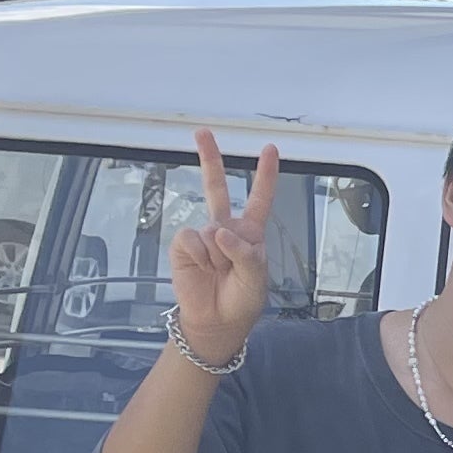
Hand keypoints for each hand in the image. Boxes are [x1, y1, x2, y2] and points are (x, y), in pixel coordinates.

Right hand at [171, 128, 275, 365]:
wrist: (215, 321)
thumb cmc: (241, 299)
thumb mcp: (256, 278)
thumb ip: (244, 252)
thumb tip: (220, 231)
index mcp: (250, 232)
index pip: (259, 198)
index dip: (265, 174)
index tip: (269, 149)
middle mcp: (225, 227)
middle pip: (217, 187)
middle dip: (209, 158)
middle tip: (202, 131)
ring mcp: (203, 235)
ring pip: (211, 228)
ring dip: (218, 255)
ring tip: (219, 272)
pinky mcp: (183, 246)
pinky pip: (192, 239)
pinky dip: (200, 256)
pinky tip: (203, 269)